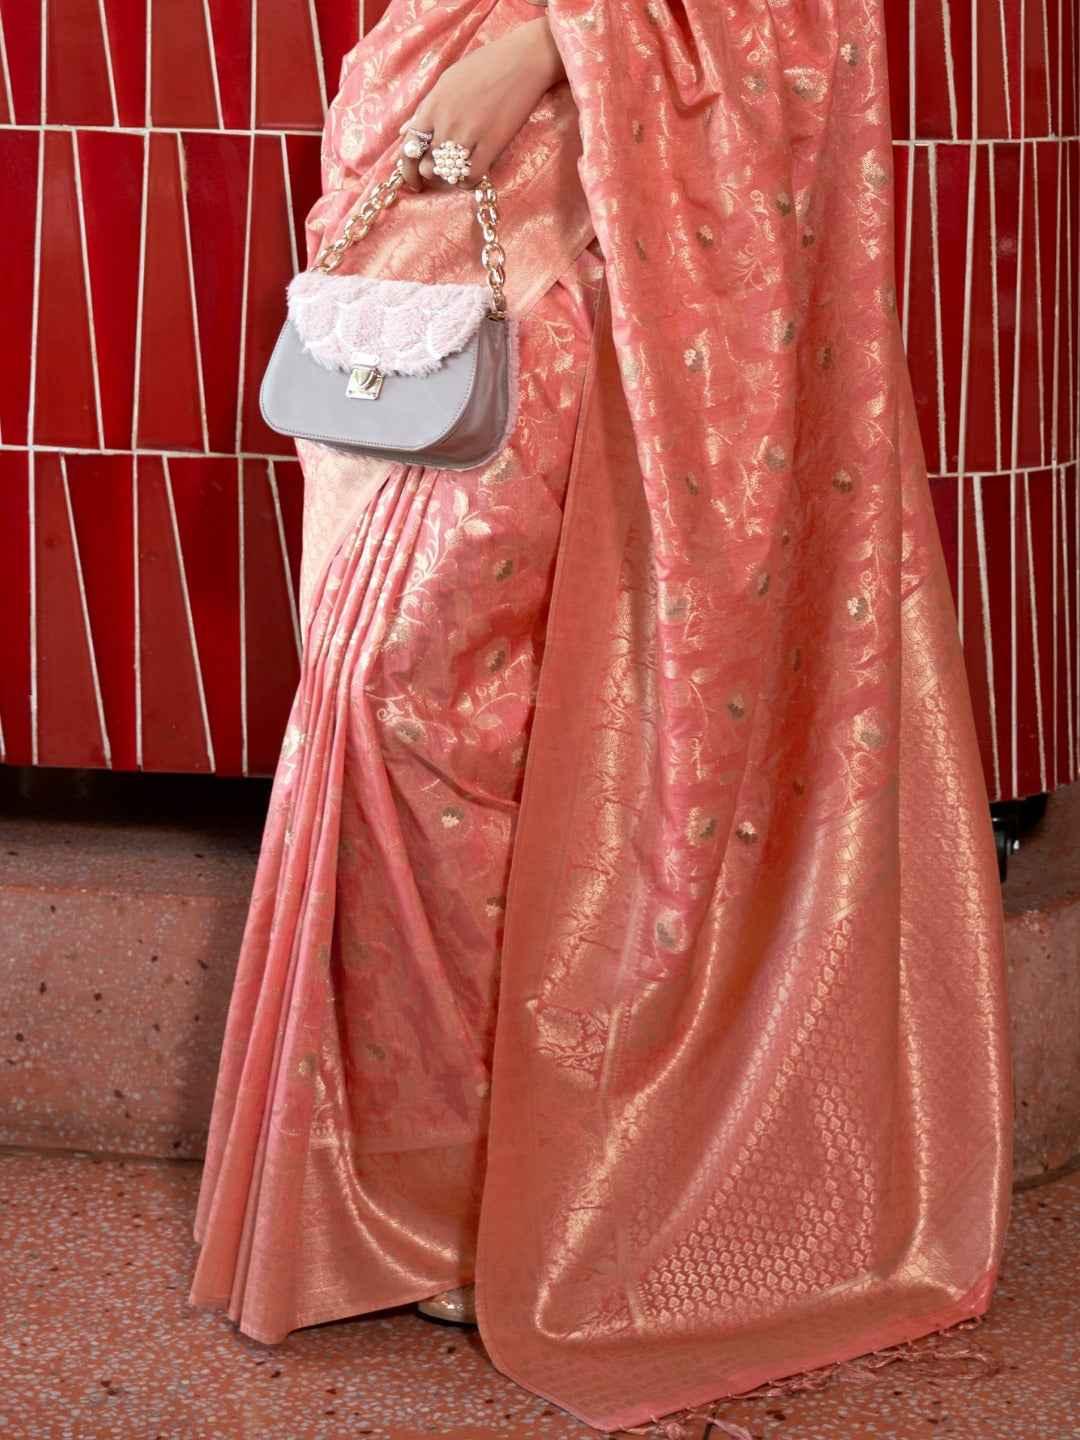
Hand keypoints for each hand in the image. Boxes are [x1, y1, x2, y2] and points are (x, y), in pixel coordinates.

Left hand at [397, 18, 564, 190]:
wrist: (521, 60)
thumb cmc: (484, 65)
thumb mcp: (447, 80)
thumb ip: (425, 108)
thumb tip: (404, 131)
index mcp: (433, 105)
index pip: (409, 146)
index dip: (407, 167)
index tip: (413, 178)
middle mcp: (446, 122)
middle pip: (427, 165)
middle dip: (430, 173)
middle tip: (439, 172)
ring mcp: (468, 135)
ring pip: (447, 174)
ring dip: (449, 178)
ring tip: (456, 172)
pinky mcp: (491, 145)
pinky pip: (471, 177)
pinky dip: (467, 183)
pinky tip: (469, 178)